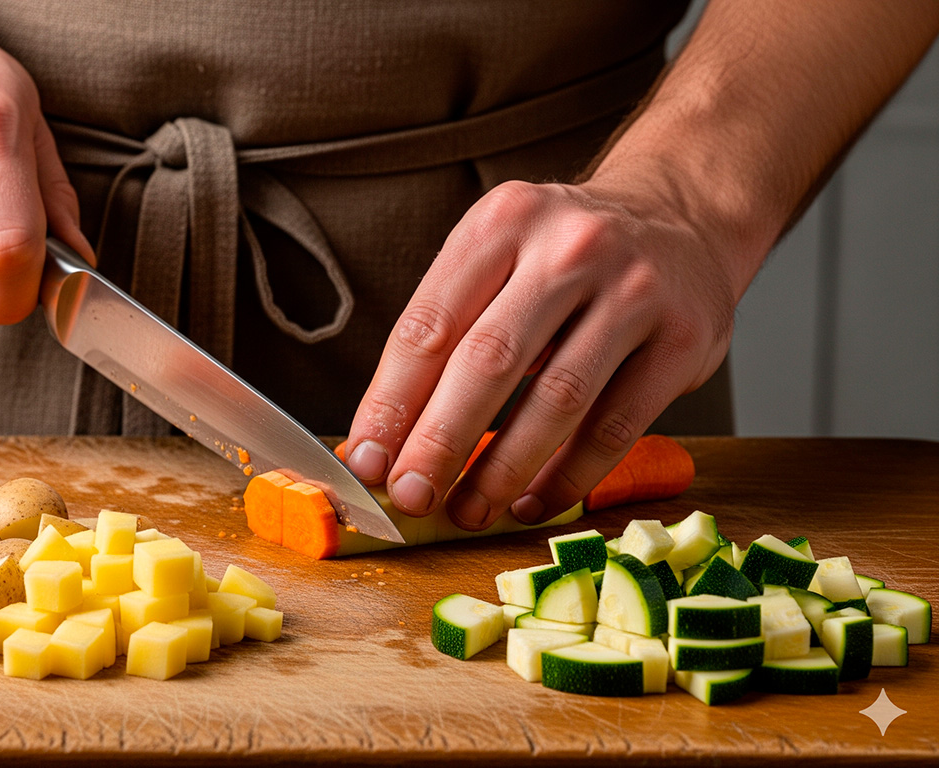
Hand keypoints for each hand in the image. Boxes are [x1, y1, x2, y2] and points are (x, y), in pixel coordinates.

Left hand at [345, 178, 751, 529]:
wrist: (682, 216)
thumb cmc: (564, 257)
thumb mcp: (499, 258)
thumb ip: (448, 331)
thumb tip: (383, 439)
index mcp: (503, 223)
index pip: (430, 325)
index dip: (390, 402)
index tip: (365, 462)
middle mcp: (569, 248)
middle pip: (488, 360)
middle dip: (438, 441)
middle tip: (410, 496)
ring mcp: (635, 290)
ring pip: (557, 399)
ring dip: (502, 470)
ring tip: (468, 511)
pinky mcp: (685, 339)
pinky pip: (617, 426)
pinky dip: (568, 476)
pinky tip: (532, 503)